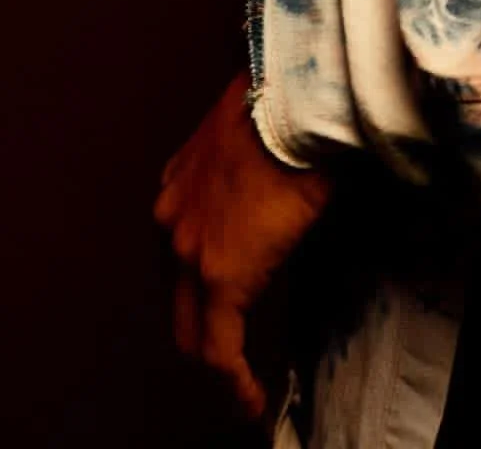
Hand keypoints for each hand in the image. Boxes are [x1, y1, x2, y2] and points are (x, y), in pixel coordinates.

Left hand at [154, 70, 332, 419]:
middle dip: (201, 329)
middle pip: (176, 295)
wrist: (293, 96)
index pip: (182, 249)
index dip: (203, 280)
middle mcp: (173, 218)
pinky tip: (252, 399)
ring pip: (191, 326)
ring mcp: (190, 250)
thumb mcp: (257, 130)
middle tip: (229, 357)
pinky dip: (234, 379)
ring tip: (244, 383)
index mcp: (182, 183)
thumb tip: (292, 169)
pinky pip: (219, 348)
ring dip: (217, 356)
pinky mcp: (221, 276)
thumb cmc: (288, 98)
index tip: (226, 297)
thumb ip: (257, 163)